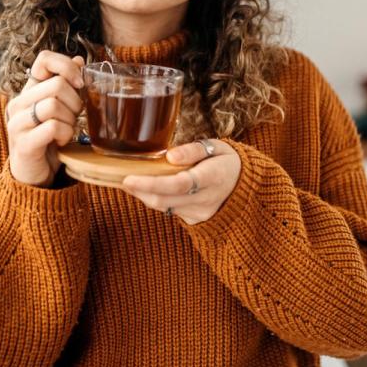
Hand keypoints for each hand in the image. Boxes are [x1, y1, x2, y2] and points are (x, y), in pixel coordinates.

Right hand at [5, 51, 85, 187]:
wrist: (34, 175)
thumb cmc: (50, 139)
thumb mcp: (61, 109)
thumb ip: (67, 86)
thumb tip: (79, 60)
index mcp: (29, 91)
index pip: (44, 59)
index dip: (67, 66)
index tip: (80, 84)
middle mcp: (19, 103)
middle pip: (57, 84)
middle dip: (76, 101)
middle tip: (75, 117)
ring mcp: (18, 123)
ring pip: (54, 105)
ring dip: (70, 120)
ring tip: (66, 130)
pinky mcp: (23, 143)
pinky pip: (53, 127)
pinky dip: (65, 134)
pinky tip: (61, 141)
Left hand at [121, 139, 240, 224]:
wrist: (244, 187)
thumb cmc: (226, 161)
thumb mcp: (216, 146)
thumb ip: (193, 150)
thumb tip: (169, 156)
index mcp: (213, 177)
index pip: (179, 183)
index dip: (151, 183)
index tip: (129, 179)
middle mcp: (206, 199)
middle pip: (165, 199)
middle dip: (140, 191)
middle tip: (122, 179)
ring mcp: (200, 213)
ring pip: (164, 207)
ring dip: (145, 195)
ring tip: (131, 182)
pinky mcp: (194, 220)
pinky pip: (169, 210)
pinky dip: (157, 199)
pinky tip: (150, 189)